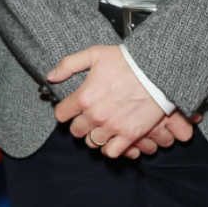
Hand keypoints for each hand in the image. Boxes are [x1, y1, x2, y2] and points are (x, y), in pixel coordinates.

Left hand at [47, 45, 196, 158]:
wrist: (156, 71)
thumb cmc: (126, 61)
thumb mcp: (94, 54)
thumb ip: (69, 64)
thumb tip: (51, 76)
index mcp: (84, 96)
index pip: (61, 114)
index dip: (64, 111)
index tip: (71, 109)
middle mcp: (95, 115)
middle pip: (75, 131)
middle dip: (79, 123)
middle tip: (87, 117)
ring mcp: (112, 127)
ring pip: (91, 142)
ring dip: (93, 135)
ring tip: (100, 126)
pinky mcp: (129, 135)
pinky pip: (111, 152)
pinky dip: (109, 147)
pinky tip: (111, 138)